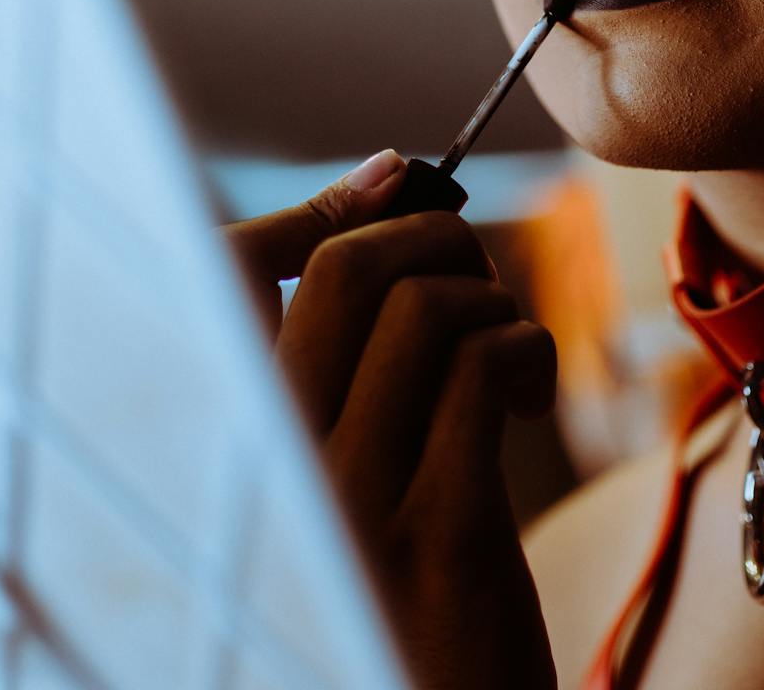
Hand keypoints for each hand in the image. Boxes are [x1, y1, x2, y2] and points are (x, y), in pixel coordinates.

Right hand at [224, 150, 558, 689]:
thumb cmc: (387, 587)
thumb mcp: (330, 476)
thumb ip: (331, 365)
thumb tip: (382, 190)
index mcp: (233, 444)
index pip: (233, 267)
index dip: (326, 203)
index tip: (399, 177)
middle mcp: (269, 470)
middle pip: (343, 268)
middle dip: (434, 236)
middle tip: (474, 281)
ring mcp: (346, 506)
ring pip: (424, 307)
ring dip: (492, 304)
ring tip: (507, 359)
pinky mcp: (437, 536)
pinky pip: (480, 371)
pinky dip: (524, 354)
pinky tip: (529, 400)